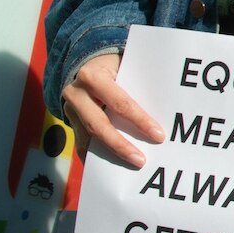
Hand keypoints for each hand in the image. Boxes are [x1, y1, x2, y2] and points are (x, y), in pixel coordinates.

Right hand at [61, 53, 164, 168]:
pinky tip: (107, 169)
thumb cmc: (114, 66)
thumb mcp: (123, 67)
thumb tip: (164, 107)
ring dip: (110, 154)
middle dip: (121, 145)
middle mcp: (77, 93)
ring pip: (89, 137)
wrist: (84, 63)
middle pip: (100, 125)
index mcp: (93, 77)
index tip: (158, 136)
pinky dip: (94, 156)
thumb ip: (136, 84)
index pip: (120, 103)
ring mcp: (70, 108)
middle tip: (141, 161)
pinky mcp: (69, 120)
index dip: (139, 120)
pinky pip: (81, 142)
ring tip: (129, 166)